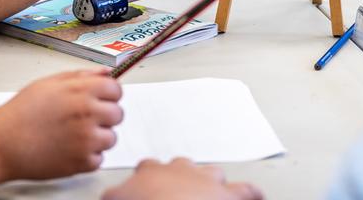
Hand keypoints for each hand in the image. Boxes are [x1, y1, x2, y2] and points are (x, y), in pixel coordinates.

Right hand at [0, 70, 122, 179]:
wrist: (2, 143)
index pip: (116, 89)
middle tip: (85, 117)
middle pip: (118, 114)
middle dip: (105, 115)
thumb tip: (105, 73)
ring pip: (111, 138)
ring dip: (98, 137)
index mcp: (81, 92)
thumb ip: (82, 76)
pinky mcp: (81, 163)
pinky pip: (99, 159)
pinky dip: (88, 156)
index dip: (108, 93)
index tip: (101, 98)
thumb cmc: (21, 112)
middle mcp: (87, 115)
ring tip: (74, 134)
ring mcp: (86, 141)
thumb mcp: (50, 83)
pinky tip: (70, 147)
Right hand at [102, 158, 262, 199]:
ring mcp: (205, 181)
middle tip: (174, 193)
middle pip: (178, 166)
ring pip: (209, 174)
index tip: (142, 190)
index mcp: (150, 172)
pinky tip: (254, 195)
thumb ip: (114, 196)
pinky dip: (250, 193)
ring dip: (208, 182)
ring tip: (208, 192)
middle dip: (178, 177)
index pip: (145, 169)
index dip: (144, 181)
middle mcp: (179, 170)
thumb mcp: (118, 199)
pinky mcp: (230, 195)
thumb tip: (108, 196)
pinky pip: (245, 191)